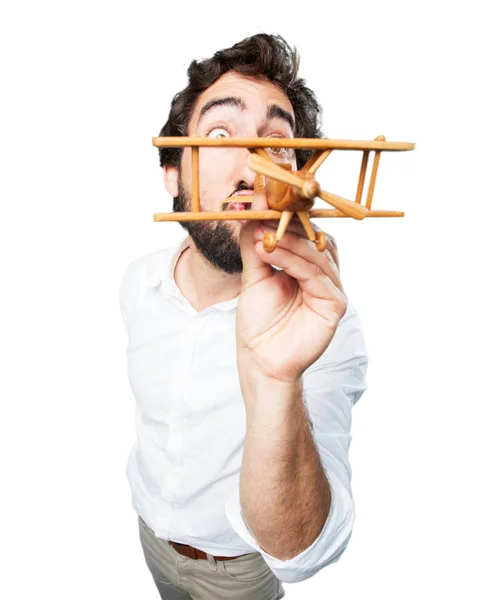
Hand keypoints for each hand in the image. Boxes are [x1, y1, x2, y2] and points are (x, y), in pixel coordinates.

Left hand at [236, 189, 346, 384]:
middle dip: (288, 223)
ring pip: (316, 253)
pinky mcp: (335, 304)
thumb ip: (254, 244)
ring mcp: (332, 289)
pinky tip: (268, 251)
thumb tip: (250, 211)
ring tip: (260, 234)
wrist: (260, 359)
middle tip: (262, 211)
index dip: (286, 215)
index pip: (305, 232)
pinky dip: (292, 260)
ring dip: (288, 240)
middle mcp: (325, 275)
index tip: (262, 199)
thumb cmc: (259, 322)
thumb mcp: (253, 275)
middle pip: (315, 237)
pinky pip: (317, 274)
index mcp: (308, 266)